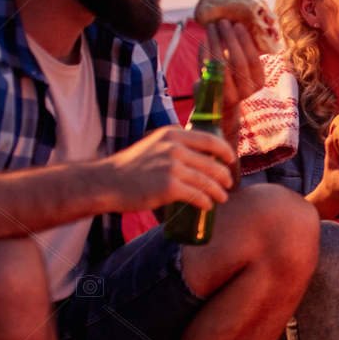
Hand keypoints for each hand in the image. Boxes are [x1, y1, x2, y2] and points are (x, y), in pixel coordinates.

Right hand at [102, 125, 234, 212]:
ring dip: (219, 192)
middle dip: (224, 175)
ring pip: (207, 181)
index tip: (231, 159)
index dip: (225, 151)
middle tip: (228, 184)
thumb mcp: (153, 145)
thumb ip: (173, 146)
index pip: (210, 140)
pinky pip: (197, 196)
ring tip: (222, 198)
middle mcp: (174, 148)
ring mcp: (172, 167)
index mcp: (172, 134)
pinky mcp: (169, 187)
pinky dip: (206, 202)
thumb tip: (197, 155)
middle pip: (212, 163)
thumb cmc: (130, 166)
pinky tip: (207, 205)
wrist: (107, 182)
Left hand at [204, 20, 269, 108]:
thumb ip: (244, 53)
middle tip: (223, 22)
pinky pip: (206, 69)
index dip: (245, 41)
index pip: (253, 59)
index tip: (238, 25)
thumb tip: (239, 22)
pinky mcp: (211, 93)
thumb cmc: (234, 80)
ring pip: (221, 64)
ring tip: (211, 27)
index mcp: (258, 82)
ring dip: (215, 42)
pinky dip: (204, 53)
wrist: (219, 105)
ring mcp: (228, 93)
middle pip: (238, 60)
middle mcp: (245, 90)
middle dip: (229, 38)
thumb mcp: (244, 70)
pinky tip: (203, 40)